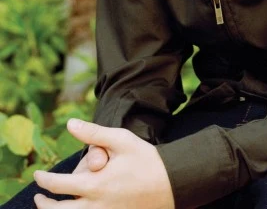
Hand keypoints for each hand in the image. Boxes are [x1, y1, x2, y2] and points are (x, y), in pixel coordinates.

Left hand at [33, 119, 174, 208]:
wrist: (172, 183)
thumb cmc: (145, 158)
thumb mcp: (120, 139)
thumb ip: (93, 132)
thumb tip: (69, 123)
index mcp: (95, 184)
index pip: (58, 185)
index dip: (43, 179)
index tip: (37, 174)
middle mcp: (97, 206)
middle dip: (43, 205)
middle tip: (37, 196)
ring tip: (50, 206)